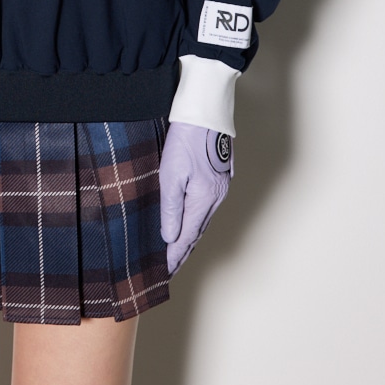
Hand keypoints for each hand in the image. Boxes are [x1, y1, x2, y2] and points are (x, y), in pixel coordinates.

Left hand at [159, 122, 232, 275]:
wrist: (205, 111)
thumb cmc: (186, 138)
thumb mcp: (170, 173)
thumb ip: (170, 208)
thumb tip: (170, 237)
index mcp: (204, 199)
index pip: (186, 238)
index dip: (174, 257)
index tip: (164, 274)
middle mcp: (216, 197)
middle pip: (197, 232)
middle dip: (182, 252)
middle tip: (169, 270)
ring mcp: (220, 187)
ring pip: (203, 220)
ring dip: (190, 237)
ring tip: (177, 252)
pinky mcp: (220, 176)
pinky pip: (207, 207)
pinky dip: (197, 220)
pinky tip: (191, 221)